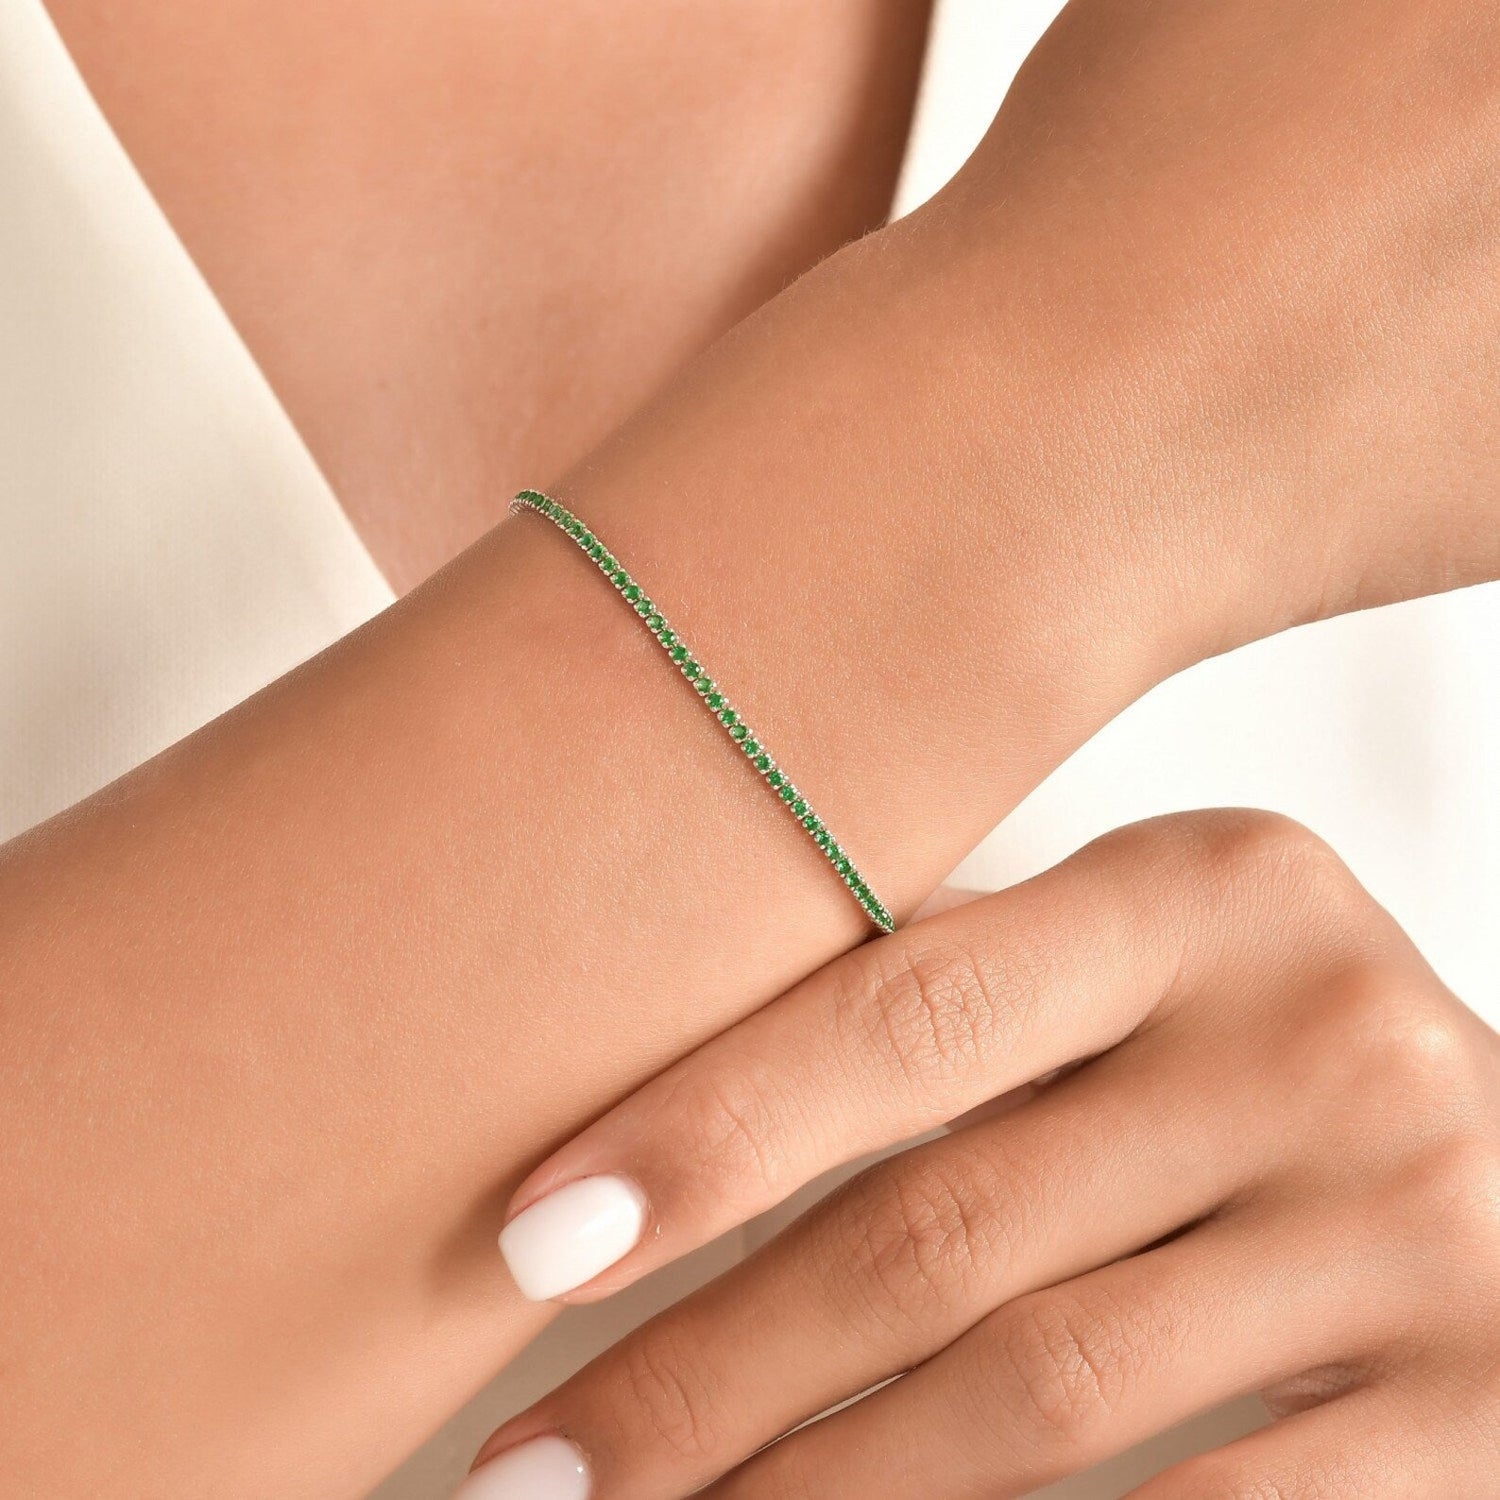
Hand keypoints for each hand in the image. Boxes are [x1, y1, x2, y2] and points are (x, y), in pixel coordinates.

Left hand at [463, 810, 1499, 1496]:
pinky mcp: (1489, 1405)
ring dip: (815, 1493)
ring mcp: (1425, 1228)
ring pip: (1040, 1401)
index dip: (707, 1130)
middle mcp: (1322, 1039)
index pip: (906, 1009)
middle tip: (537, 1466)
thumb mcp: (1144, 972)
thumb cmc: (1261, 1045)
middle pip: (946, 1231)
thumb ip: (964, 1008)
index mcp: (1208, 891)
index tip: (529, 1239)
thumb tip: (669, 1136)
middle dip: (713, 1370)